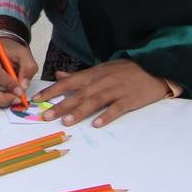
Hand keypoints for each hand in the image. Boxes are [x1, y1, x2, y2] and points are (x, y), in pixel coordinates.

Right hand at [0, 37, 37, 107]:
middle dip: (2, 99)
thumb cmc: (9, 52)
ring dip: (0, 102)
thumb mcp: (23, 54)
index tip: (21, 91)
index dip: (9, 85)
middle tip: (17, 100)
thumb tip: (23, 87)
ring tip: (11, 95)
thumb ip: (28, 68)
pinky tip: (4, 94)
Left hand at [36, 59, 168, 127]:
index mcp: (94, 73)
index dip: (52, 91)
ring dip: (80, 111)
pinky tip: (97, 124)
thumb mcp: (102, 68)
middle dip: (60, 105)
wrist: (155, 67)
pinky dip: (107, 116)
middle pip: (78, 94)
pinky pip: (117, 108)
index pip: (68, 82)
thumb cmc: (125, 70)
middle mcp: (102, 81)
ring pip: (95, 101)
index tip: (36, 100)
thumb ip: (80, 75)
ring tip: (66, 121)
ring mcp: (116, 89)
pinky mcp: (130, 99)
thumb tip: (59, 76)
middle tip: (45, 116)